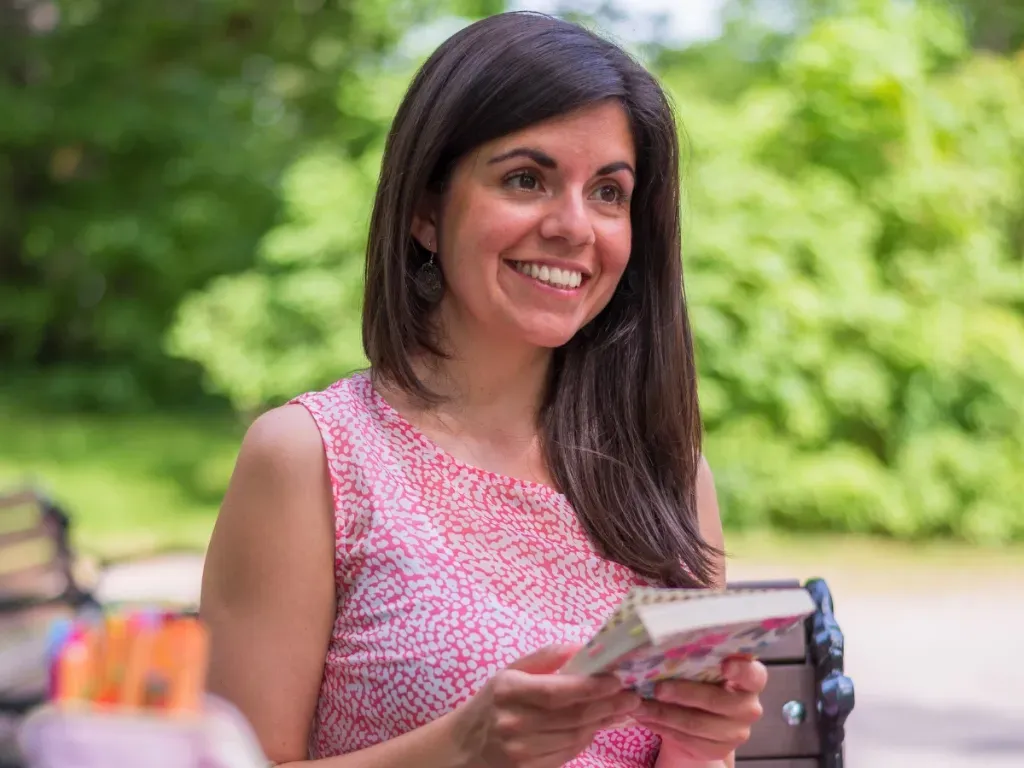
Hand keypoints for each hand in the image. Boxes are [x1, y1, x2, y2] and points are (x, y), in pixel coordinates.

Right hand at [450, 645, 642, 767]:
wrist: (466, 747)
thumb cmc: (493, 702)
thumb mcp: (510, 671)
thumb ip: (545, 657)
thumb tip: (581, 645)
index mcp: (509, 690)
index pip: (557, 691)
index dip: (591, 687)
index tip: (616, 680)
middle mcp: (514, 722)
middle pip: (573, 716)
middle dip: (608, 706)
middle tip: (632, 696)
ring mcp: (521, 750)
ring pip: (576, 736)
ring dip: (603, 723)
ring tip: (621, 710)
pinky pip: (569, 753)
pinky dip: (588, 738)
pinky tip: (598, 725)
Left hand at [634, 657, 767, 763]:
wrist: (702, 719)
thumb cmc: (702, 681)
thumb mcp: (704, 668)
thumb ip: (697, 659)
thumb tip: (662, 646)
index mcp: (751, 680)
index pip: (754, 675)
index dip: (741, 670)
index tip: (724, 665)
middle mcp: (748, 707)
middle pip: (716, 701)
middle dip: (683, 693)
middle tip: (658, 688)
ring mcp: (736, 732)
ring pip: (695, 723)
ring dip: (663, 713)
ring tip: (639, 704)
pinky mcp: (718, 750)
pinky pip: (686, 739)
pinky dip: (661, 727)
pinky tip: (644, 717)